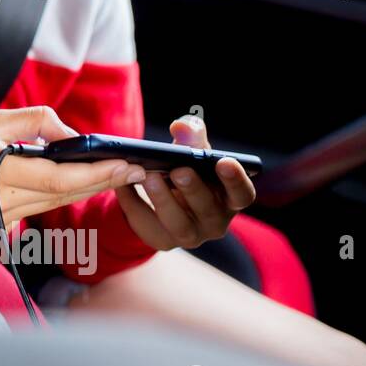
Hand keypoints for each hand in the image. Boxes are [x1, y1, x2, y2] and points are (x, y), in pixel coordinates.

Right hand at [0, 106, 146, 227]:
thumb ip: (37, 122)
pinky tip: (80, 184)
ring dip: (83, 191)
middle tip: (134, 169)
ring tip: (116, 175)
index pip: (57, 179)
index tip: (126, 163)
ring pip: (50, 205)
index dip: (95, 173)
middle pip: (59, 196)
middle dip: (99, 182)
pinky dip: (57, 196)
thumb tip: (75, 138)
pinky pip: (34, 209)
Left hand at [113, 115, 256, 248]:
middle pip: (209, 211)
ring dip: (164, 200)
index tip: (224, 161)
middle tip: (179, 170)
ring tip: (149, 176)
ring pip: (180, 226)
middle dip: (194, 189)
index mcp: (229, 199)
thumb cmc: (186, 170)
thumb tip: (181, 125)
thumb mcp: (192, 152)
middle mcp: (214, 221)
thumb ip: (192, 136)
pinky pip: (148, 227)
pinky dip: (134, 204)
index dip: (235, 180)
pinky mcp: (162, 240)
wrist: (162, 197)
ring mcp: (190, 235)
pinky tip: (123, 184)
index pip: (242, 195)